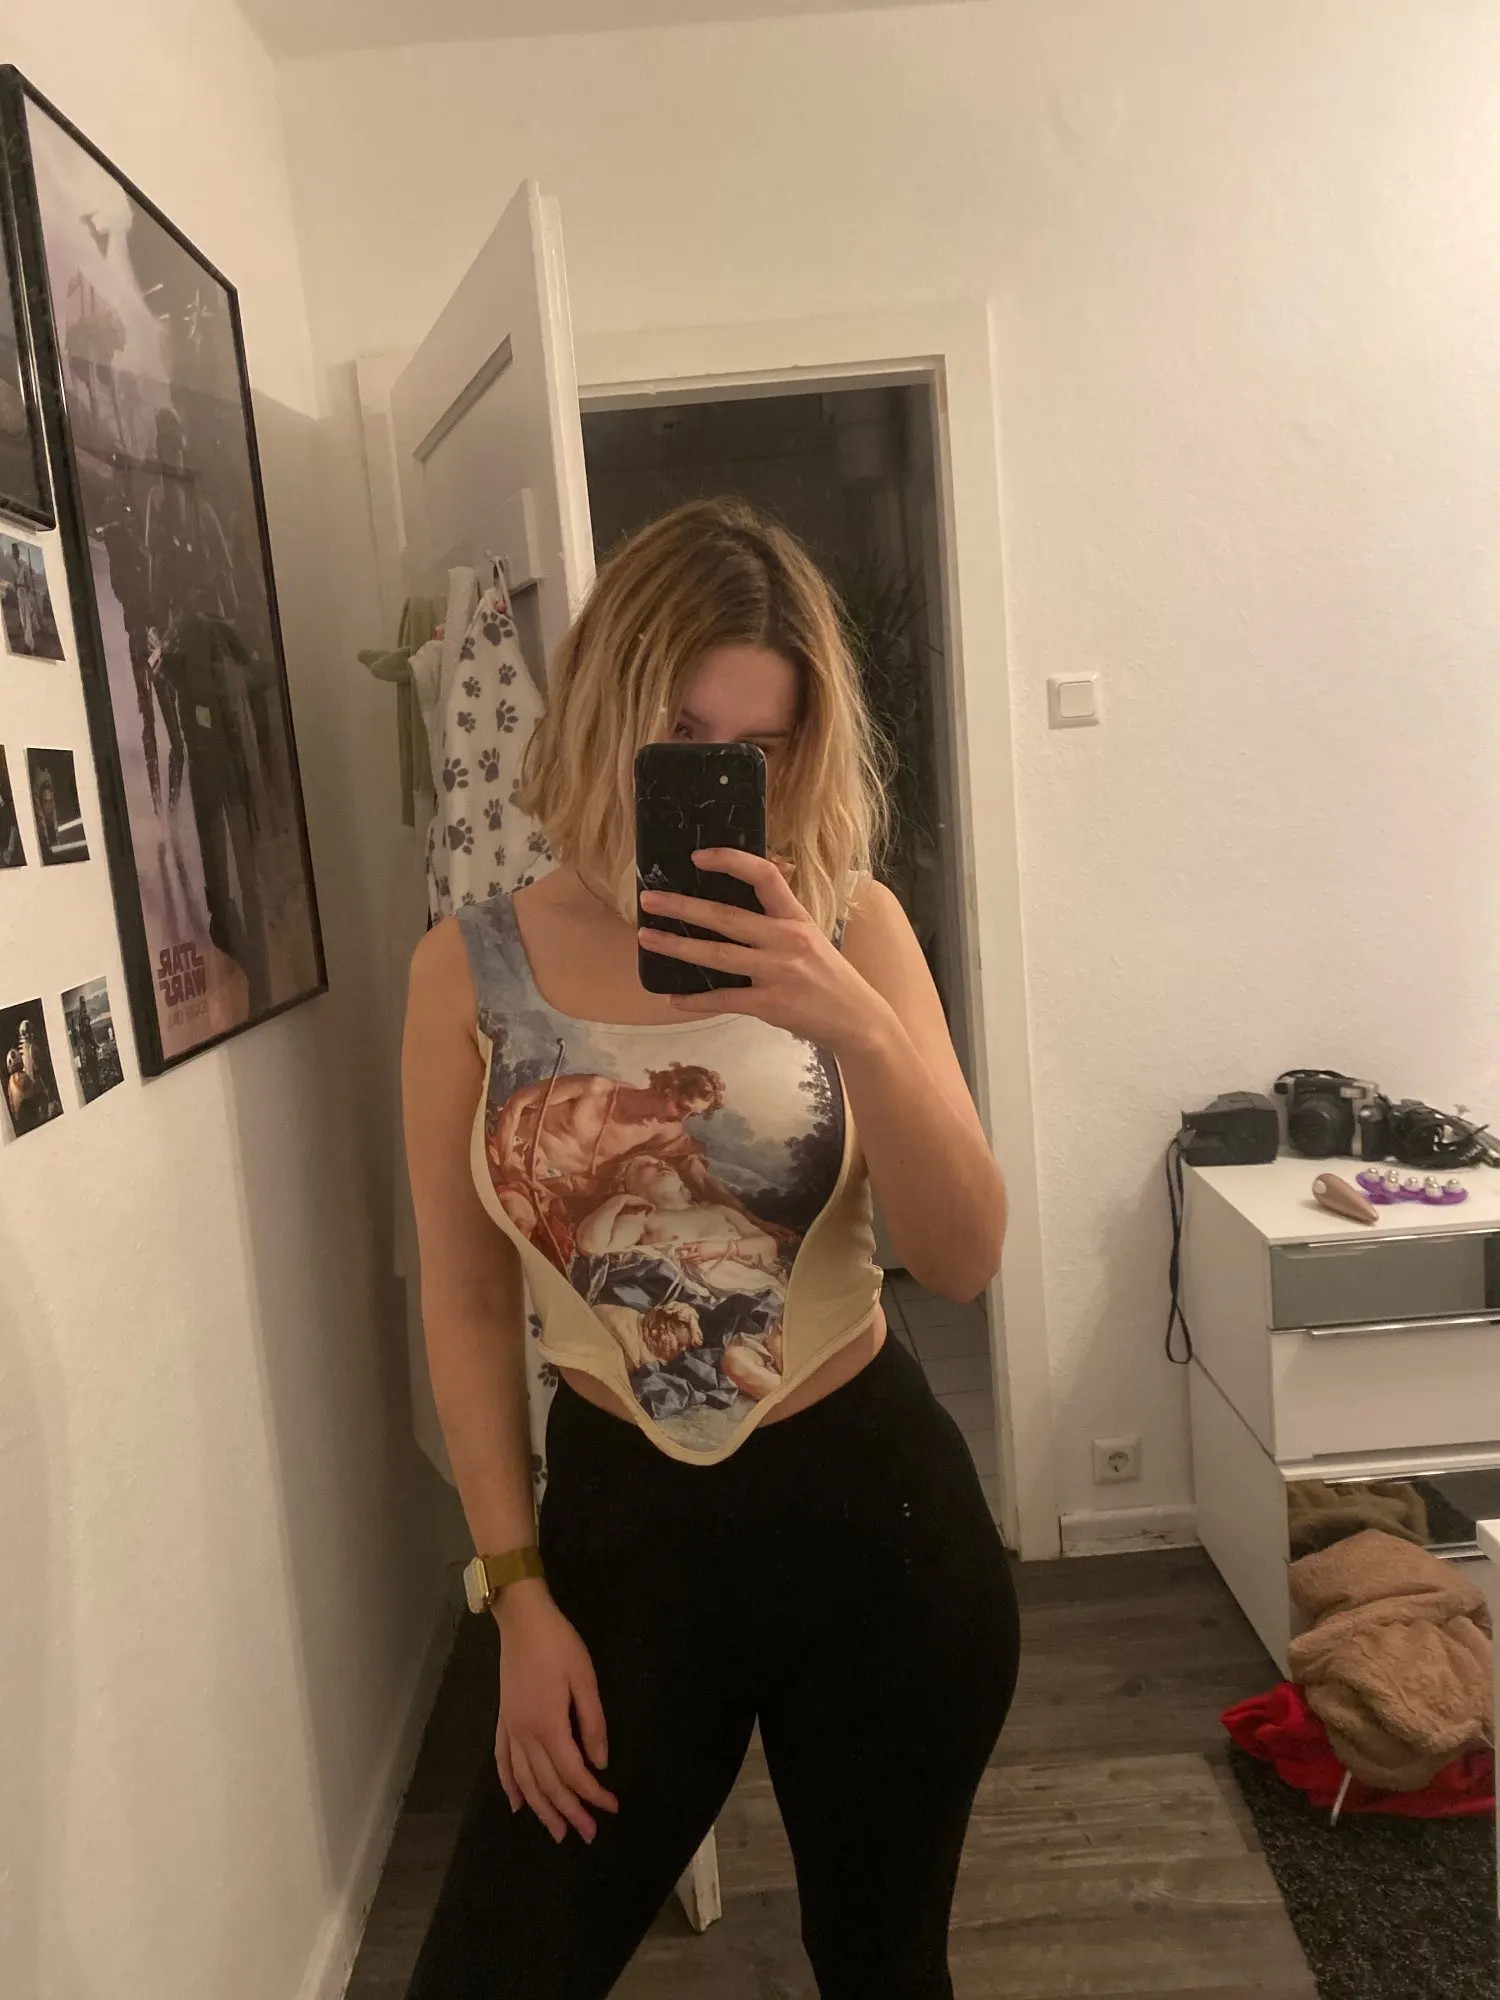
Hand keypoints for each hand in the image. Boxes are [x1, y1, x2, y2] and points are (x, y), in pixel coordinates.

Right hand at [494, 1582, 617, 1841]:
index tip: (611, 1807)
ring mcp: (511, 1729)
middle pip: (548, 1784)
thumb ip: (593, 1723)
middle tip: (587, 1834)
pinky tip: (517, 1804)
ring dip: (541, 1809)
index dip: (592, 1793)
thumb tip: (599, 1764)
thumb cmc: (559, 1645)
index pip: (573, 1772)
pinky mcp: (503, 1720)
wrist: (523, 1620)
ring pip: (525, 1780)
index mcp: (549, 1726)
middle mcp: (526, 1735)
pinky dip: (510, 1786)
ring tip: (557, 1831)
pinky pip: (504, 1761)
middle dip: (569, 1811)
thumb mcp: (585, 1679)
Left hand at [638, 849, 892, 1053]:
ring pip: (717, 955)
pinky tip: (673, 998)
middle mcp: (786, 939)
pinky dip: (696, 1000)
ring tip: (648, 937)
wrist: (858, 1019)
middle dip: (683, 906)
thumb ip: (778, 921)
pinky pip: (724, 999)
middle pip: (726, 916)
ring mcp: (777, 972)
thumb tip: (736, 907)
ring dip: (678, 946)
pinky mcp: (770, 1005)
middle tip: (650, 899)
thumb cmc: (829, 976)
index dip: (730, 861)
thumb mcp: (811, 936)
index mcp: (797, 917)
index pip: (765, 875)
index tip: (697, 857)